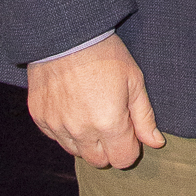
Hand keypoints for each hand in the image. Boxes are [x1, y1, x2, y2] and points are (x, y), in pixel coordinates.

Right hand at [26, 34, 163, 168]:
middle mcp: (81, 130)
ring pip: (76, 151)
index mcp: (109, 123)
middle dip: (109, 148)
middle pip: (99, 161)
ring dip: (86, 140)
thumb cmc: (105, 54)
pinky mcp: (40, 117)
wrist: (65, 34)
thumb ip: (144, 117)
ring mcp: (57, 125)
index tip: (129, 130)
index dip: (130, 147)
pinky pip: (56, 137)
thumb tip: (155, 143)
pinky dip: (66, 129)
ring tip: (90, 112)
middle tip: (110, 122)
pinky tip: (71, 107)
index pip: (123, 159)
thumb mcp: (134, 81)